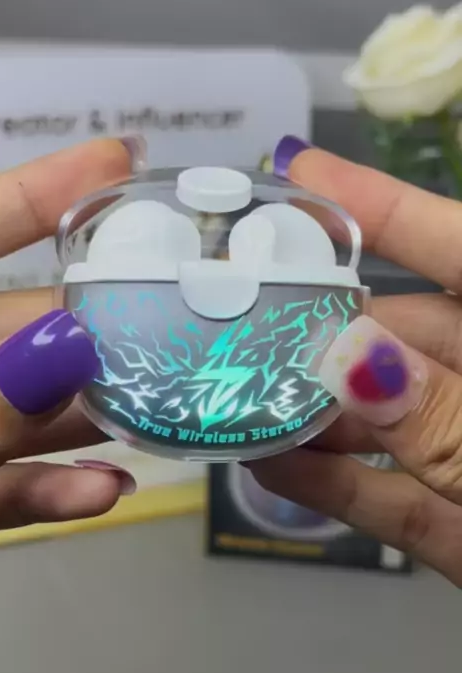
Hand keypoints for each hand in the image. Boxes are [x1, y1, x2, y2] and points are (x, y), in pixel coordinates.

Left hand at [0, 138, 143, 529]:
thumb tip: (65, 349)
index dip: (45, 188)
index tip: (121, 159)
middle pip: (14, 327)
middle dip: (98, 328)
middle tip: (176, 323)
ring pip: (16, 412)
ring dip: (87, 419)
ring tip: (163, 412)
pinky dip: (43, 491)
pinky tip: (105, 491)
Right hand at [249, 137, 461, 587]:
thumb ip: (452, 417)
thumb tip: (347, 356)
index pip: (458, 247)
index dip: (378, 206)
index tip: (297, 174)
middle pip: (406, 335)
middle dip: (321, 324)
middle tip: (239, 312)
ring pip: (389, 421)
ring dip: (313, 411)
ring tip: (234, 390)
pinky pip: (392, 498)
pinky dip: (335, 486)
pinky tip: (269, 463)